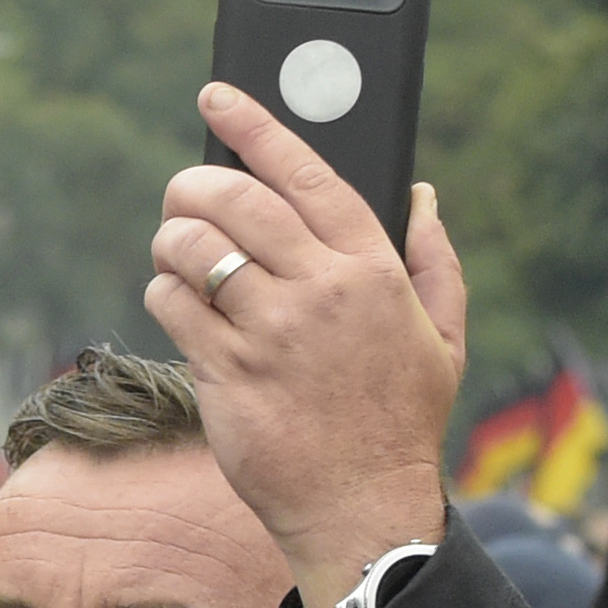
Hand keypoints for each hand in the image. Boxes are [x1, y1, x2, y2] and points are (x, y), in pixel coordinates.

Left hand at [147, 82, 463, 607]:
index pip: (307, 175)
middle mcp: (320, 291)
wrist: (361, 506)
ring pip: (194, 250)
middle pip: (236, 201)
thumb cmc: (400, 423)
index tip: (218, 101)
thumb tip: (422, 196)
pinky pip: (173, 307)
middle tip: (180, 194)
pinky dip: (163, 293)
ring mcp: (270, 333)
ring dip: (170, 240)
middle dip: (193, 186)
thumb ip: (434, 260)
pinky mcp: (226, 374)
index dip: (255, 128)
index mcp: (373, 269)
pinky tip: (174, 302)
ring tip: (174, 250)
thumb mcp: (444, 335)